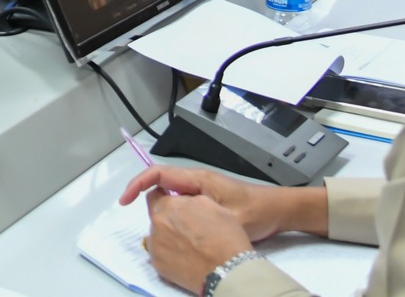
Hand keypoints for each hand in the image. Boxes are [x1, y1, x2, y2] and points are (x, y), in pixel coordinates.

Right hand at [119, 167, 287, 240]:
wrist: (278, 211)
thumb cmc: (257, 211)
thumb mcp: (228, 217)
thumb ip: (200, 217)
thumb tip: (172, 221)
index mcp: (198, 179)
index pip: (158, 173)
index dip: (138, 184)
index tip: (126, 200)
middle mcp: (197, 181)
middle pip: (160, 183)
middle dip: (147, 200)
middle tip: (150, 225)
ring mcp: (201, 190)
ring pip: (170, 195)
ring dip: (161, 209)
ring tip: (162, 230)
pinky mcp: (206, 200)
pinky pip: (181, 203)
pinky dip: (173, 214)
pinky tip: (179, 231)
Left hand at [142, 191, 255, 292]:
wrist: (226, 270)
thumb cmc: (224, 236)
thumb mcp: (210, 204)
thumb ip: (189, 200)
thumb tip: (182, 201)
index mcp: (168, 205)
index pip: (156, 195)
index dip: (167, 200)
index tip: (177, 207)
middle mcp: (156, 223)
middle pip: (156, 216)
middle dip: (167, 218)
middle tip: (186, 228)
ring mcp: (154, 245)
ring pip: (156, 235)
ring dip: (167, 236)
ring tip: (187, 246)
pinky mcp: (157, 264)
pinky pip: (159, 253)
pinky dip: (168, 254)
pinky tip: (184, 259)